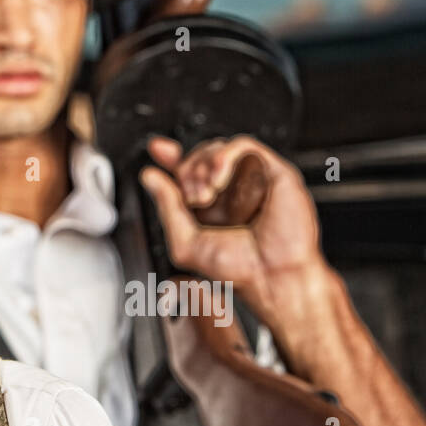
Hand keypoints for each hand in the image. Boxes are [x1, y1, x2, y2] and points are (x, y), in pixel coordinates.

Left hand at [138, 134, 329, 328]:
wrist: (272, 279)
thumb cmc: (240, 270)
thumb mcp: (186, 243)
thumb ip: (167, 207)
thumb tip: (150, 177)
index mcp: (215, 203)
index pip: (191, 168)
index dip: (172, 155)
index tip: (158, 149)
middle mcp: (234, 189)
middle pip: (200, 155)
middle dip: (186, 170)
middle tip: (192, 198)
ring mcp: (254, 180)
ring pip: (219, 147)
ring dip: (201, 165)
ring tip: (205, 195)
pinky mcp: (275, 173)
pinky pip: (244, 145)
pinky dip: (223, 156)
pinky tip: (218, 179)